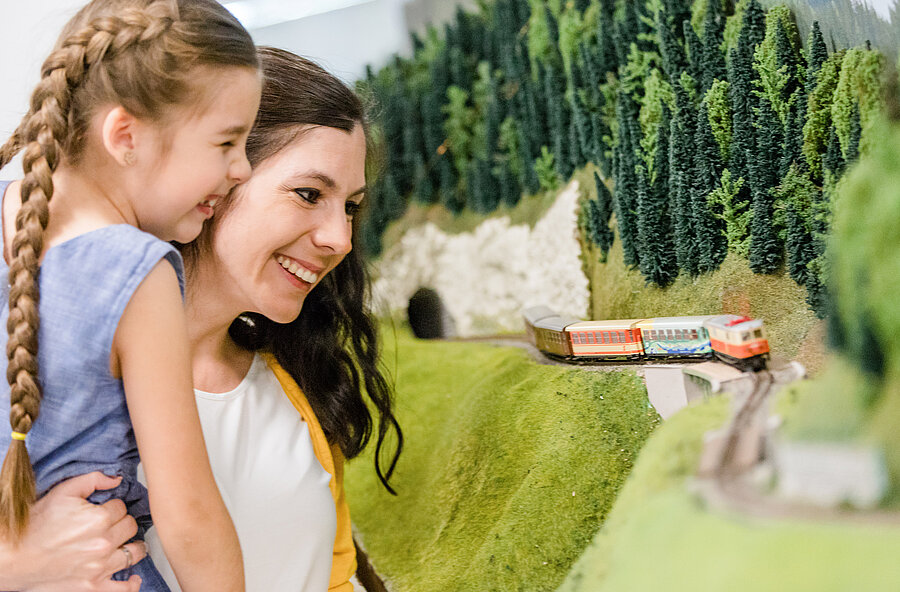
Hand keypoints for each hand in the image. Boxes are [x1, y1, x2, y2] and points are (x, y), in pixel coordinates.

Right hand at [3, 472, 146, 591]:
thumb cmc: (36, 525)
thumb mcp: (63, 492)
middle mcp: (103, 543)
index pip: (122, 507)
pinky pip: (123, 589)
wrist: (15, 556)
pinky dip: (131, 583)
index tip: (104, 510)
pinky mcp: (93, 586)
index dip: (113, 506)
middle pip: (131, 527)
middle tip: (110, 525)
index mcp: (98, 518)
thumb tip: (116, 479)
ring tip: (125, 544)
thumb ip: (93, 480)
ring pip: (134, 552)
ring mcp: (100, 567)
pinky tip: (132, 577)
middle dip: (122, 523)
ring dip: (132, 546)